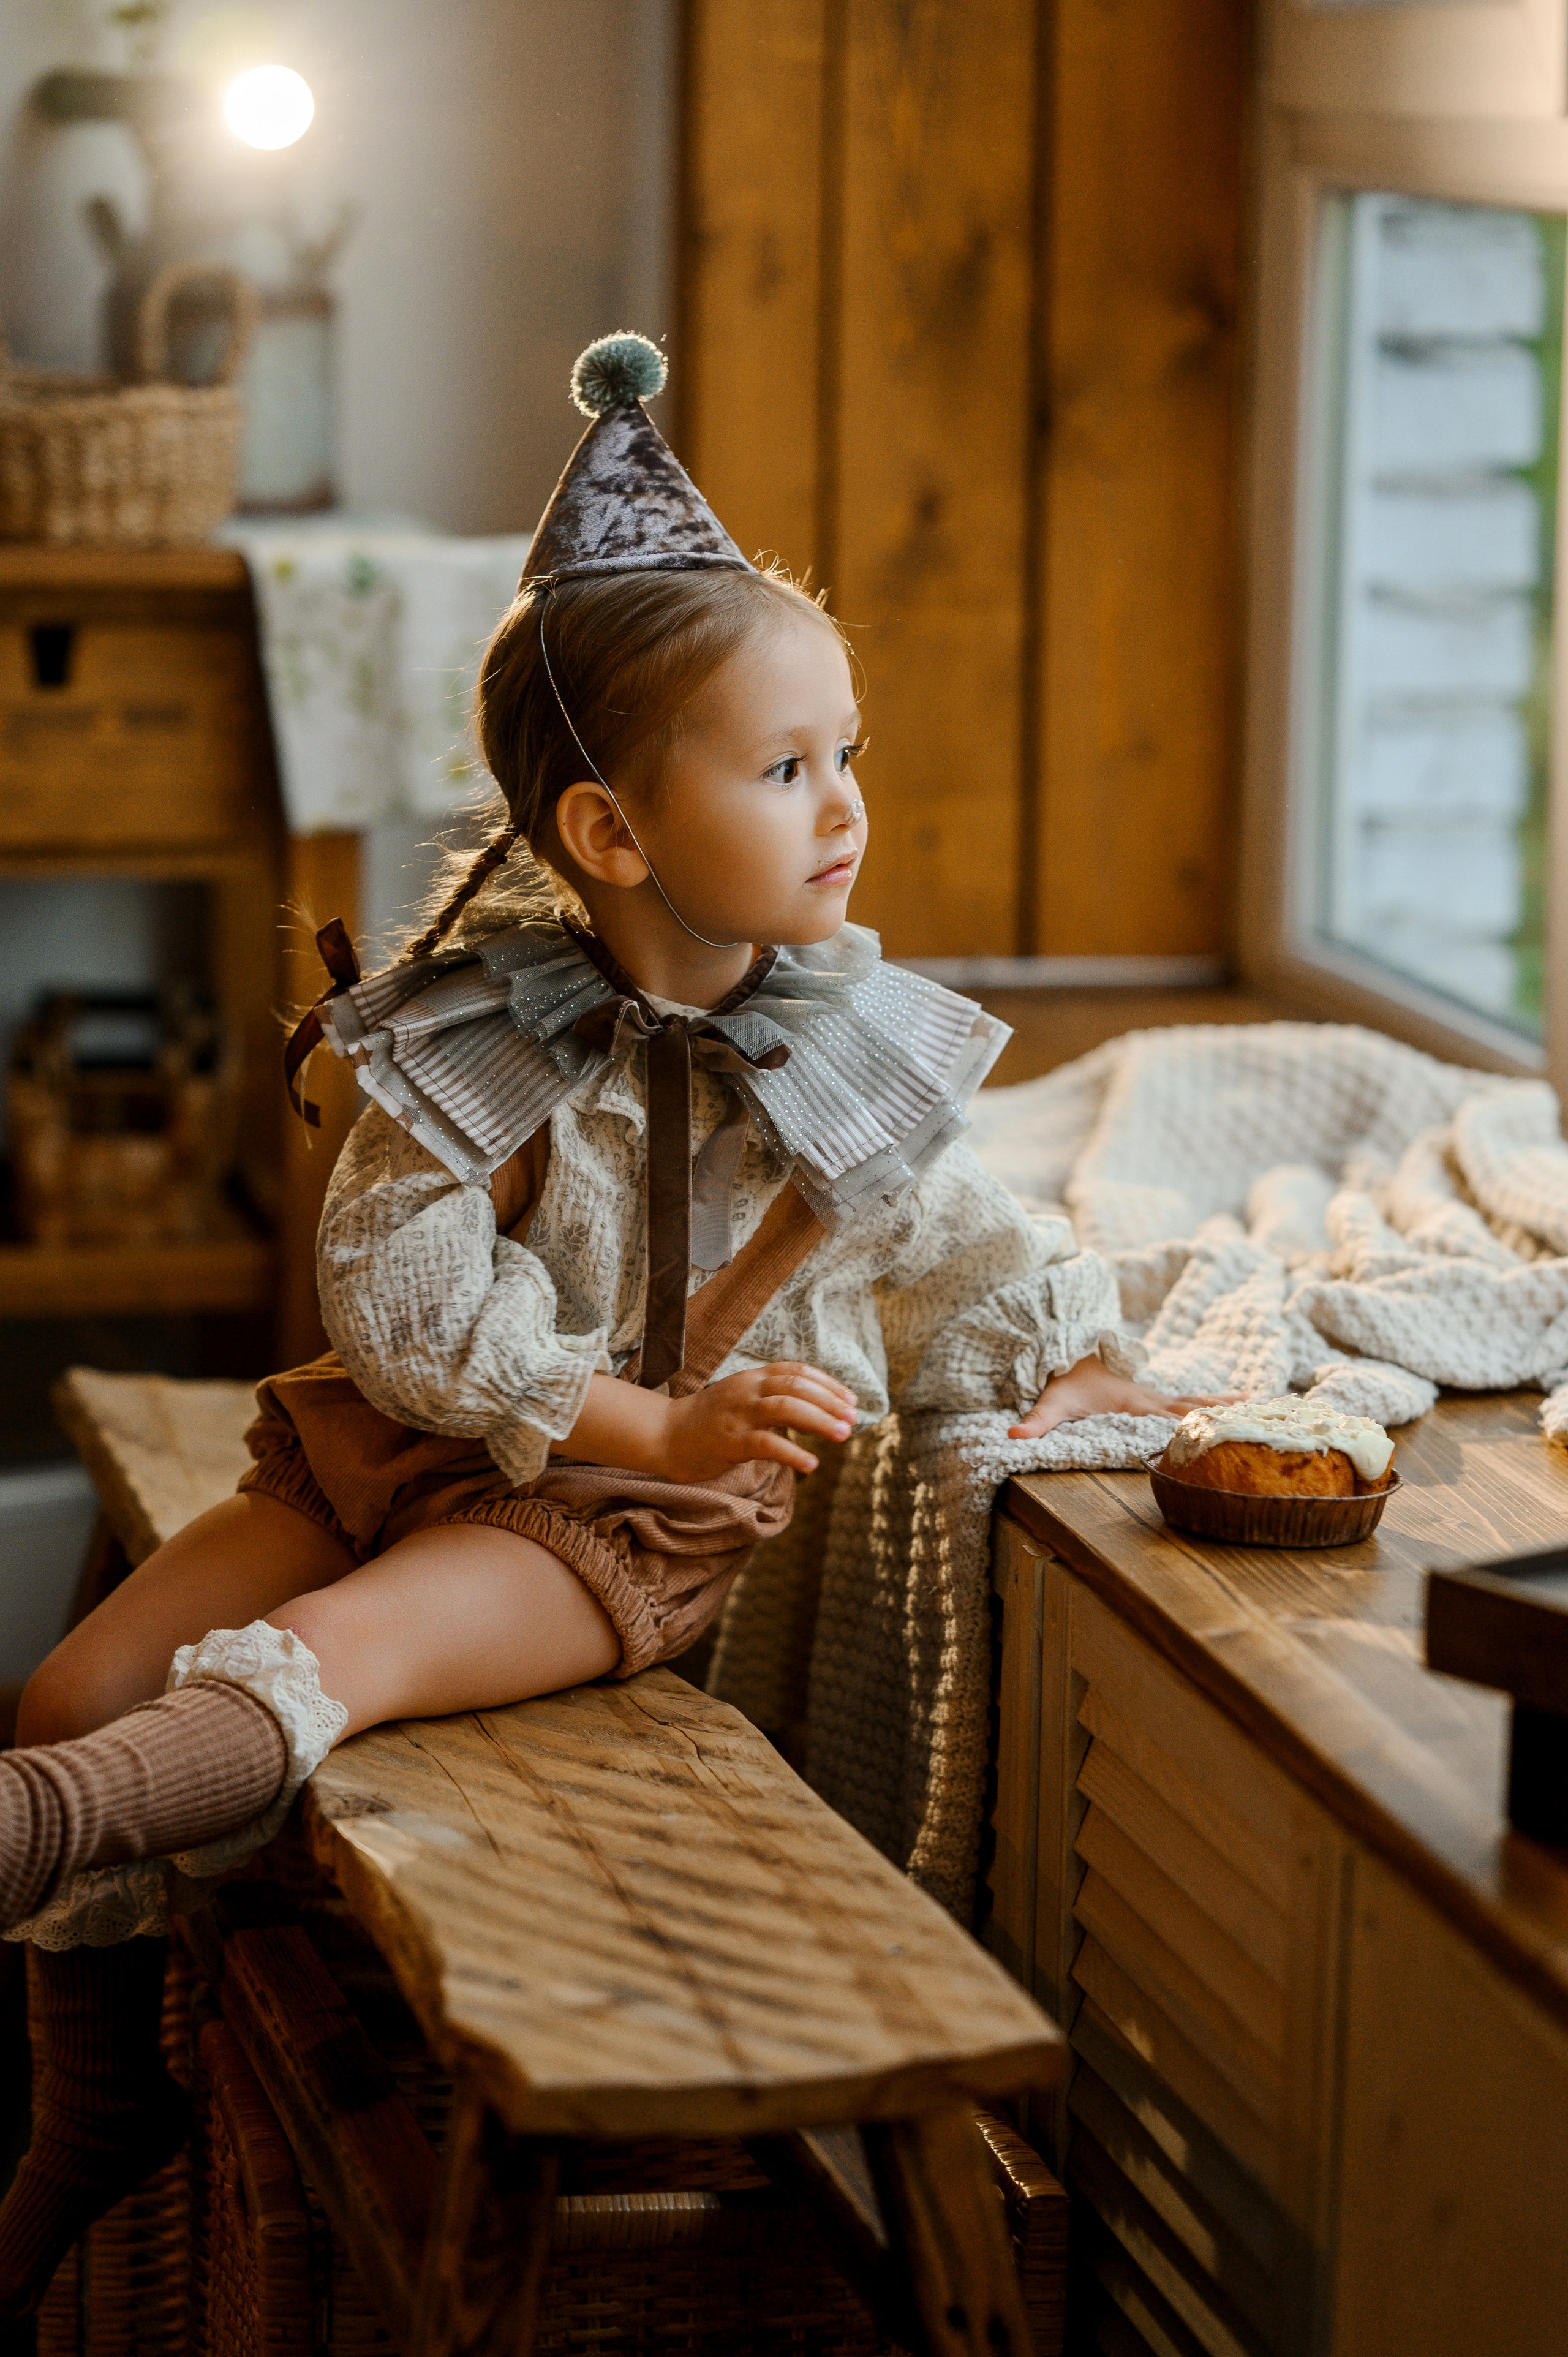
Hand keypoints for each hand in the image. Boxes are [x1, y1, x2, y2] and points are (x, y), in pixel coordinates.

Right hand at [663, 1361, 857, 1483]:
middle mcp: (747, 1390)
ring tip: (843, 1436)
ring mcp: (738, 1415)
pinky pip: (767, 1444)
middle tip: (853, 1420)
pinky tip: (812, 1464)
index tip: (851, 1400)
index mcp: (752, 1378)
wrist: (665, 1435)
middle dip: (830, 1402)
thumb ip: (772, 1397)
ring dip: (820, 1421)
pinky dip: (793, 1453)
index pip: (797, 1371)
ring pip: (786, 1408)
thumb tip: (815, 1409)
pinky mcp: (730, 1442)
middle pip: (797, 1387)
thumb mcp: (741, 1398)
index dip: (828, 1383)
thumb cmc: (709, 1421)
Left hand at [1008, 1353, 1237, 1441]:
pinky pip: (1188, 1399)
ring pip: (1195, 1400)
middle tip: (1256, 1413)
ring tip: (1257, 1402)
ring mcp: (1153, 1396)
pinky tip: (1236, 1402)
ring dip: (1223, 1404)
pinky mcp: (1151, 1396)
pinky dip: (1212, 1401)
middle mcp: (1150, 1399)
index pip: (1169, 1418)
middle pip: (1192, 1407)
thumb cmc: (1061, 1381)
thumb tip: (1013, 1434)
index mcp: (1135, 1405)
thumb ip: (1035, 1421)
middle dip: (1221, 1413)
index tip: (1224, 1431)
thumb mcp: (1049, 1403)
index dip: (1194, 1425)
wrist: (1063, 1350)